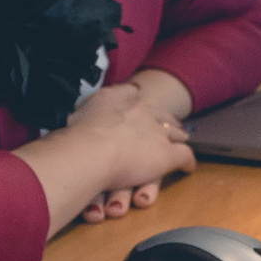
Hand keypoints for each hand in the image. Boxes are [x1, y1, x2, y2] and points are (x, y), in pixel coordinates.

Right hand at [18, 77, 196, 232]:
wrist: (90, 151)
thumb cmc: (74, 136)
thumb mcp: (71, 117)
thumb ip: (77, 115)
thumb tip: (72, 118)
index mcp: (116, 98)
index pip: (132, 94)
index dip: (136, 101)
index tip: (137, 102)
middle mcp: (139, 110)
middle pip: (158, 111)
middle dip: (164, 117)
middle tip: (169, 122)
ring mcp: (156, 132)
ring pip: (174, 131)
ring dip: (178, 135)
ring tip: (182, 137)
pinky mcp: (166, 154)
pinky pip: (184, 156)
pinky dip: (187, 162)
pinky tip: (188, 167)